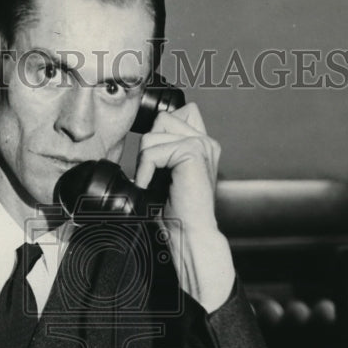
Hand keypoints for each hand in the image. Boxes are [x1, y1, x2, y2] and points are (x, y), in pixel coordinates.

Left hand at [134, 103, 233, 312]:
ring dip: (145, 161)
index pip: (175, 113)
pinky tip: (150, 186)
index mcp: (201, 144)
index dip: (158, 131)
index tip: (153, 161)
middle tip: (153, 175)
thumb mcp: (165, 175)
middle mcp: (205, 141)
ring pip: (153, 134)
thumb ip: (162, 152)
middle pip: (161, 119)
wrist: (189, 234)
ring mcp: (202, 144)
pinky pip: (154, 151)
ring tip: (153, 182)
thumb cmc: (176, 212)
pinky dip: (145, 170)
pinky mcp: (194, 152)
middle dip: (149, 147)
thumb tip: (141, 137)